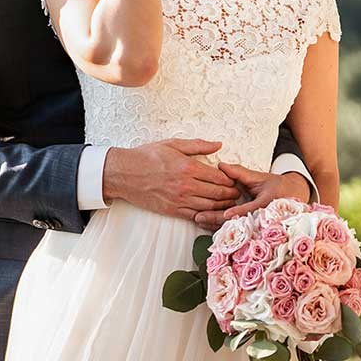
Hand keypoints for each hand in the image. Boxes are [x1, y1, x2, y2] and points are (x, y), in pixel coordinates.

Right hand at [102, 139, 241, 226]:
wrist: (123, 173)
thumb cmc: (146, 157)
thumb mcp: (172, 144)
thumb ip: (198, 145)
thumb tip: (219, 144)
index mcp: (188, 167)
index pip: (219, 177)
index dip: (230, 179)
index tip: (234, 179)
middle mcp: (186, 185)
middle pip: (218, 193)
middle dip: (231, 193)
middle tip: (237, 192)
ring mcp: (180, 200)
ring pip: (210, 206)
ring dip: (223, 206)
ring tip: (229, 203)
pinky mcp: (172, 210)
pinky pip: (196, 215)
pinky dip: (207, 215)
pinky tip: (212, 212)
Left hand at [192, 166, 312, 227]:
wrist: (290, 199)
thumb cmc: (275, 186)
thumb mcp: (260, 178)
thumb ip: (240, 173)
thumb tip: (221, 165)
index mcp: (267, 204)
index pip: (251, 209)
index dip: (240, 212)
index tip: (227, 214)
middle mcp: (261, 217)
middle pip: (238, 221)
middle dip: (218, 220)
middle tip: (200, 217)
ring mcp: (254, 224)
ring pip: (233, 227)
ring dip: (215, 224)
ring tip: (198, 220)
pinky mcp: (248, 227)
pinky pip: (232, 228)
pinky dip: (219, 226)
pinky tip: (205, 223)